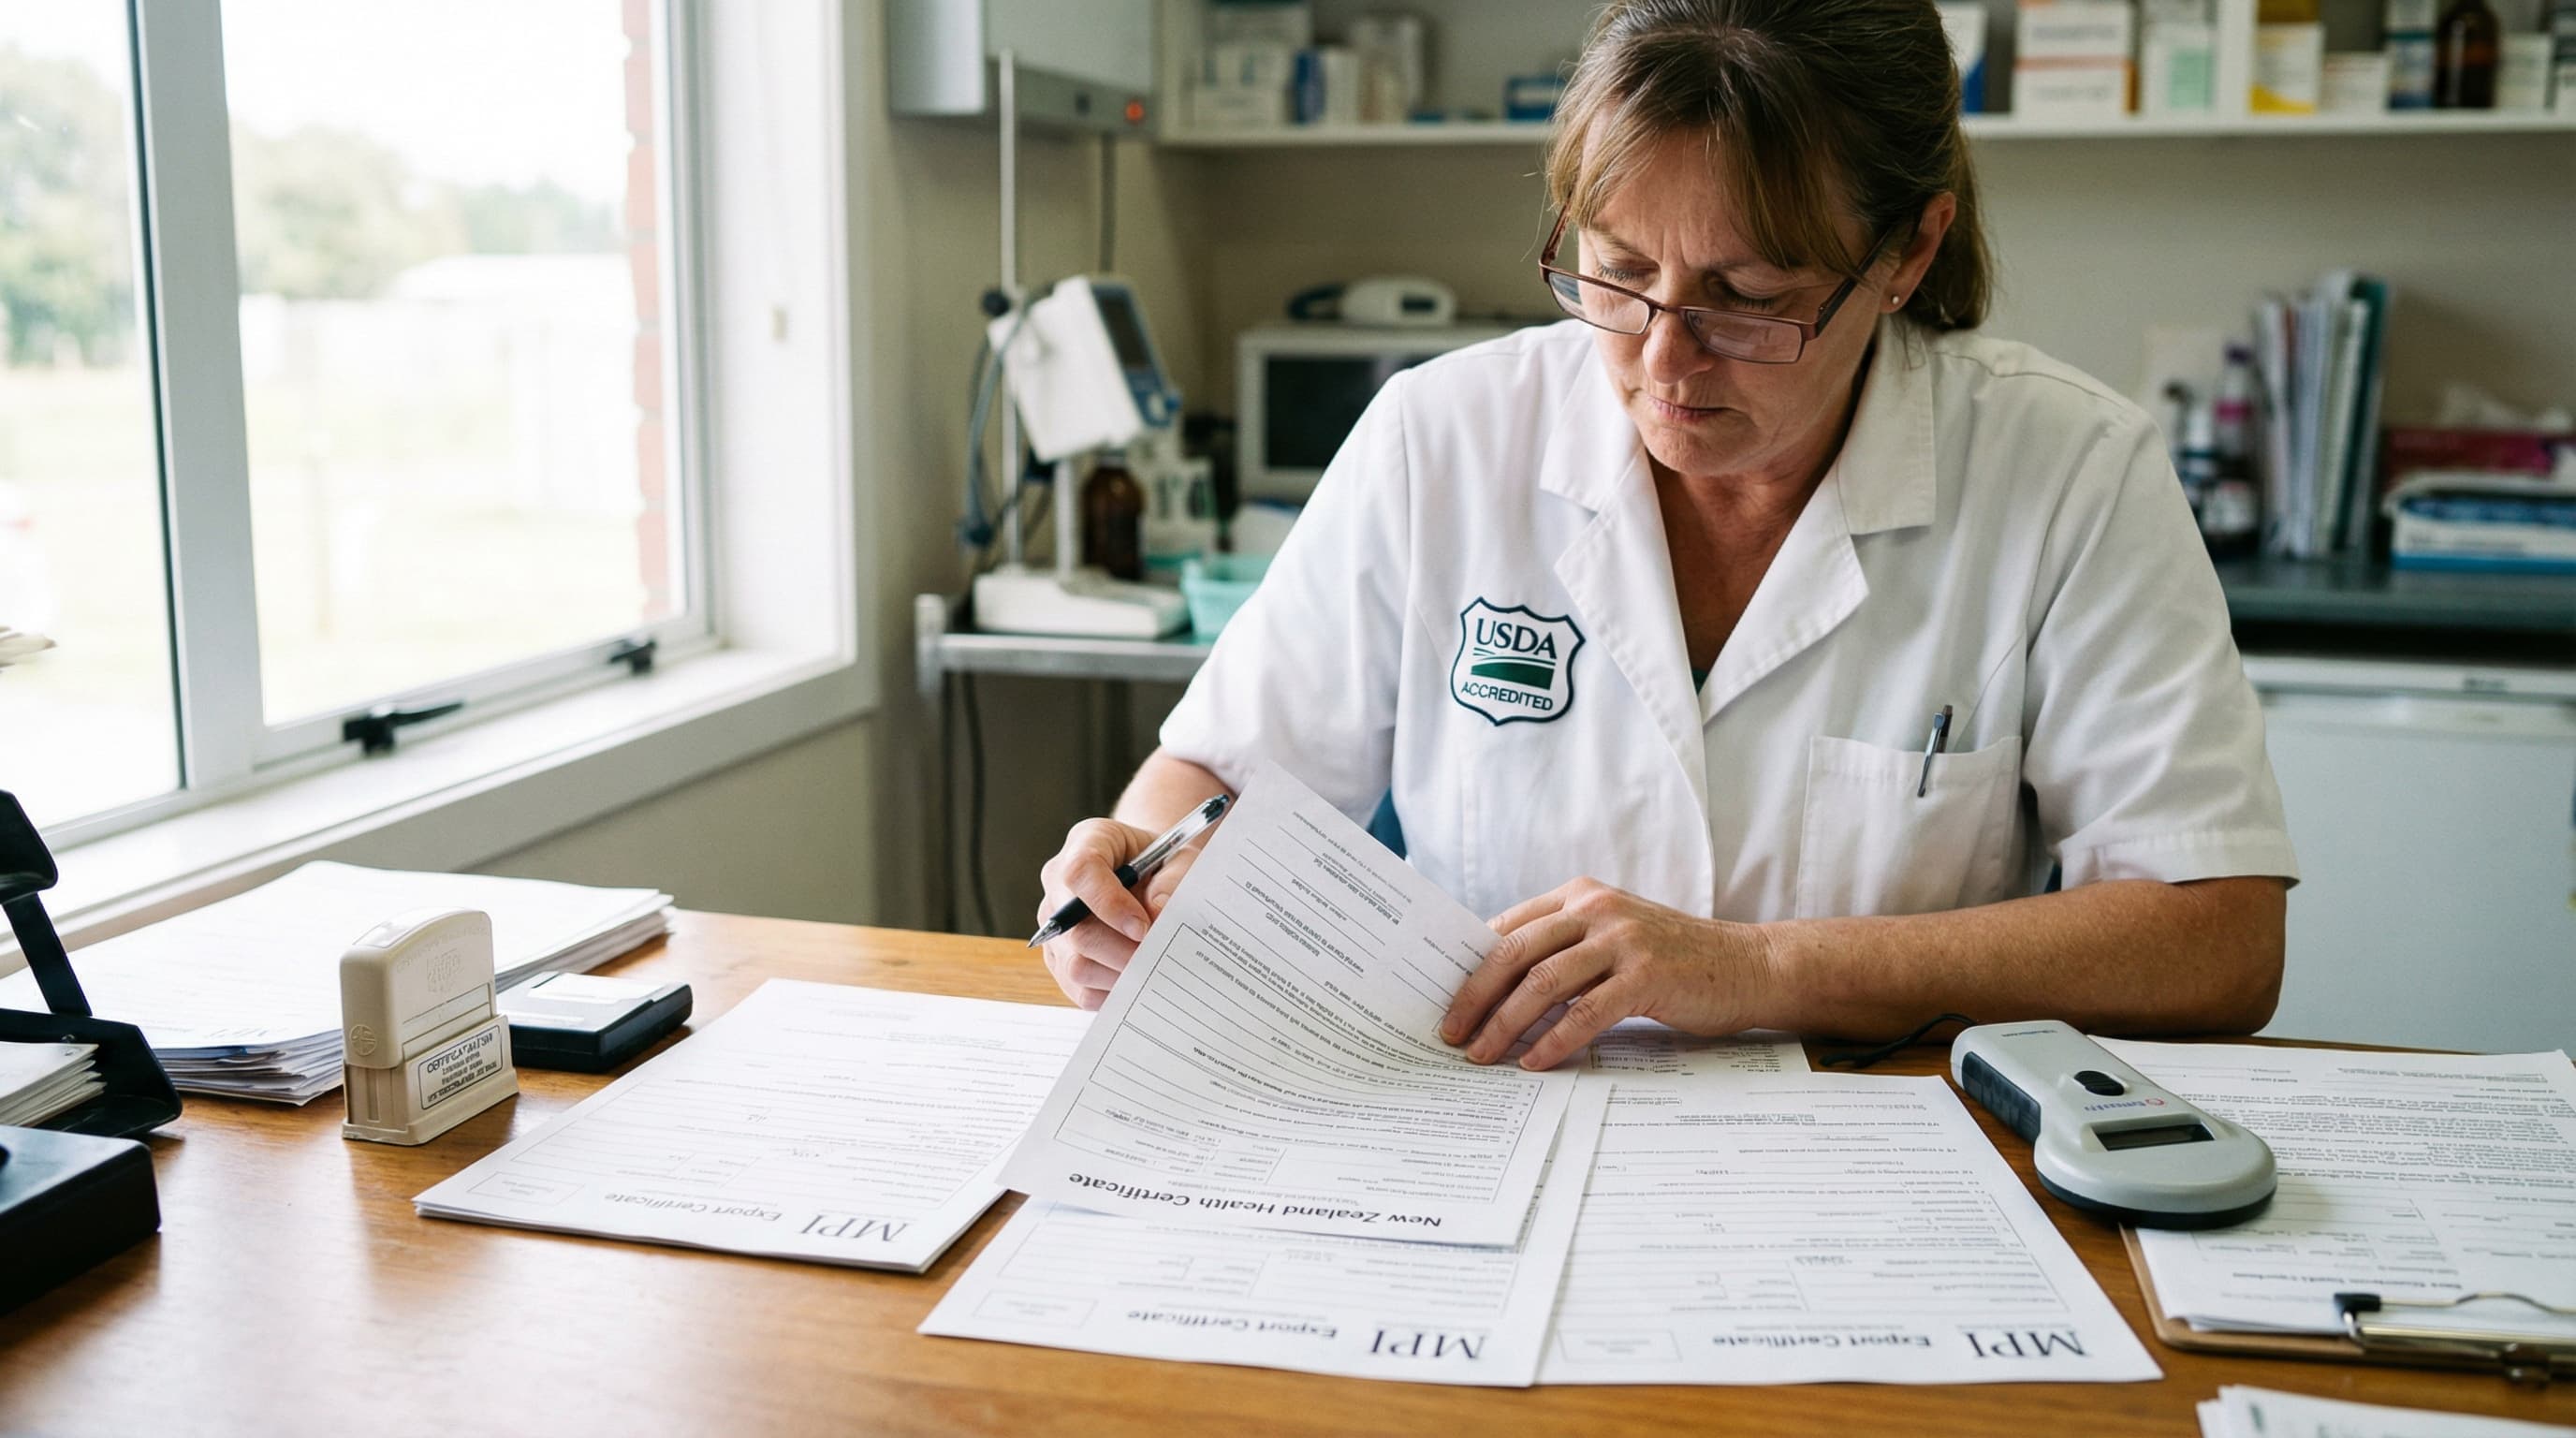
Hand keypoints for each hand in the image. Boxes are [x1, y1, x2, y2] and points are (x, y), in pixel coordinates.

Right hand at [1035, 817, 1201, 1010]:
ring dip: (1120, 974)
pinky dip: (1112, 991)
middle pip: (1076, 930)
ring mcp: (1054, 924)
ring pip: (1075, 964)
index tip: (1143, 927)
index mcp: (1087, 842)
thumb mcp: (1179, 858)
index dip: (1110, 904)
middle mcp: (1059, 882)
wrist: (1151, 874)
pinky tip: (1137, 977)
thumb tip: (1159, 913)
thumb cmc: (1163, 863)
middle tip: (1158, 958)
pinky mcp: (1059, 957)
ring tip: (1152, 967)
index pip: (1080, 872)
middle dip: (1123, 951)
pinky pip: (1079, 988)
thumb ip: (1173, 880)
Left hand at [1438, 877, 1777, 1070]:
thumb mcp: (1613, 940)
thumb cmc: (1674, 961)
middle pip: (1514, 952)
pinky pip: (1585, 1013)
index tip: (1442, 998)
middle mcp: (1596, 910)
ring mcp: (1623, 939)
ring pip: (1542, 982)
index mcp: (1580, 897)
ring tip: (1482, 1055)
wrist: (1749, 965)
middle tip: (1450, 1032)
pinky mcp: (1646, 975)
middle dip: (1474, 996)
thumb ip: (1565, 951)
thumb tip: (1496, 989)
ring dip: (1505, 1023)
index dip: (1469, 964)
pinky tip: (1534, 1062)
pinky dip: (1554, 1041)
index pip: (1508, 927)